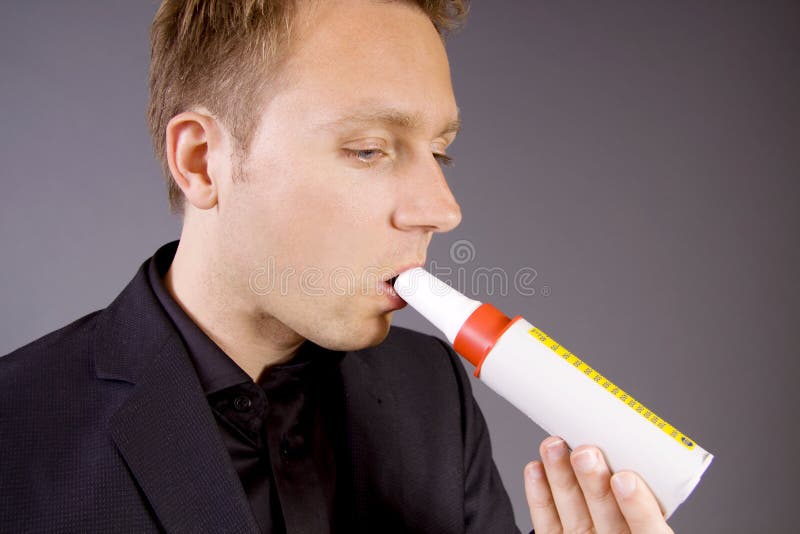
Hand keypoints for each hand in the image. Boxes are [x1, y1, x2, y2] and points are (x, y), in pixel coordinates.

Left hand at [524, 435, 673, 533]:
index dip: (638, 507)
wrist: (604, 531)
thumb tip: (630, 437)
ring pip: (573, 515)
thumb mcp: (650, 500)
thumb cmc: (630, 512)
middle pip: (608, 519)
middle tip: (585, 453)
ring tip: (554, 446)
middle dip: (593, 483)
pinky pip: (546, 523)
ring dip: (561, 478)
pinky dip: (539, 495)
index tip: (625, 478)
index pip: (648, 529)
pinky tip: (535, 468)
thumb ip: (643, 480)